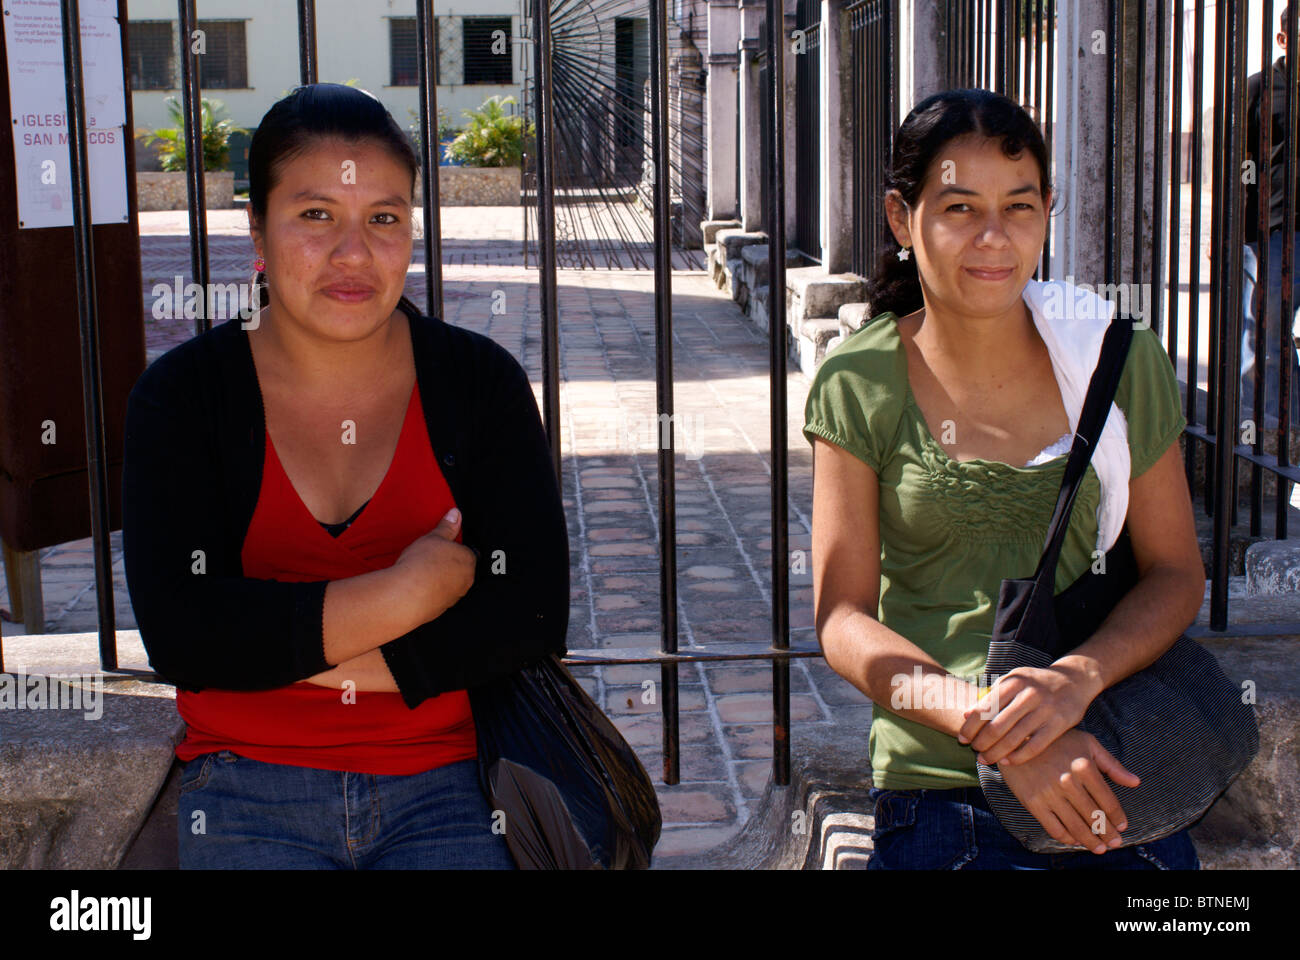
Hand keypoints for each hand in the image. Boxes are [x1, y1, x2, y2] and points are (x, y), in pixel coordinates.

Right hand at [393, 508, 476, 622]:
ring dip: (440, 580)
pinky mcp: (442, 609)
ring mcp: (455, 596)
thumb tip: (456, 513)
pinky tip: (418, 587)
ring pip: (450, 584)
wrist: (406, 594)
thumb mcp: (434, 537)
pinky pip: (439, 597)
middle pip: (460, 569)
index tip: (441, 548)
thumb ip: (447, 526)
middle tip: (430, 559)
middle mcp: (467, 580)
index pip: (467, 552)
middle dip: (448, 565)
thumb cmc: (422, 562)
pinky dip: (431, 592)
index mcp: (469, 560)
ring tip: (421, 573)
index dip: (452, 549)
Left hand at [957, 658, 1101, 765]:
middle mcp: (1028, 694)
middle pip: (996, 726)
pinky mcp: (1059, 724)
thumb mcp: (1013, 681)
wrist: (1073, 680)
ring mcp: (1045, 709)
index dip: (970, 726)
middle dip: (981, 742)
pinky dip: (1018, 757)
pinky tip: (1007, 762)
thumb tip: (965, 714)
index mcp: (1013, 681)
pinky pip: (1034, 746)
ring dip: (996, 752)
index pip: (984, 708)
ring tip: (985, 759)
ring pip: (1014, 738)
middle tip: (974, 751)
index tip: (962, 738)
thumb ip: (990, 696)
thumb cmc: (1034, 683)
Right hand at [997, 728, 1139, 853]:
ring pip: (1076, 827)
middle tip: (1115, 843)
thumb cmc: (1057, 741)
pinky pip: (1054, 827)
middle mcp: (1068, 781)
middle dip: (1108, 834)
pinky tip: (1075, 840)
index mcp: (1084, 767)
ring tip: (1099, 848)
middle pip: (1094, 817)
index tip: (1123, 826)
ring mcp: (1050, 793)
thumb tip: (1135, 782)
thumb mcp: (1087, 744)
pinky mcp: (1033, 802)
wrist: (1016, 741)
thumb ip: (1112, 764)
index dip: (1118, 817)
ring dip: (1091, 842)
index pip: (1108, 801)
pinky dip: (1067, 838)